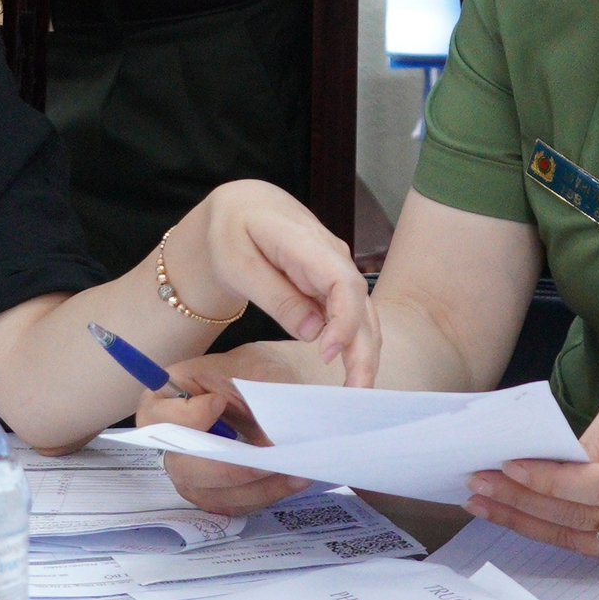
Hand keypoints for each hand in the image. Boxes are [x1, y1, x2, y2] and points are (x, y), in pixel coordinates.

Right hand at [139, 351, 316, 514]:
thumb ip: (254, 395)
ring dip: (254, 487)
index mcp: (167, 398)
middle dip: (228, 468)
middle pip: (184, 467)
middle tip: (266, 458)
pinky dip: (263, 494)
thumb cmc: (256, 371)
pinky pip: (233, 503)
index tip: (219, 403)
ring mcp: (191, 472)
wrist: (276, 388)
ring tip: (293, 472)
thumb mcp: (254, 369)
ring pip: (212, 492)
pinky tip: (291, 480)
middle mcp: (171, 441)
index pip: (158, 417)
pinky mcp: (214, 492)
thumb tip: (267, 438)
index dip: (186, 417)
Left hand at [187, 182, 378, 387]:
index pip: (343, 282)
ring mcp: (336, 270)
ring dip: (365, 352)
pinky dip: (355, 343)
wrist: (242, 208)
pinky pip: (351, 315)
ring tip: (357, 391)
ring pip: (363, 313)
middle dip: (364, 349)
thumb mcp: (238, 263)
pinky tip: (353, 371)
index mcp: (307, 244)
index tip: (327, 353)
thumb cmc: (233, 231)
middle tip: (356, 392)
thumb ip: (274, 296)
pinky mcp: (333, 284)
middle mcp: (332, 256)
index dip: (344, 320)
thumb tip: (312, 333)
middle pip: (361, 304)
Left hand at [467, 388, 598, 562]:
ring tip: (481, 501)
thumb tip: (554, 460)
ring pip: (574, 536)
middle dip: (521, 499)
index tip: (508, 464)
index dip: (548, 479)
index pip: (596, 485)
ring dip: (522, 519)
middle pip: (578, 515)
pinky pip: (582, 543)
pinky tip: (512, 512)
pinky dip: (543, 528)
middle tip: (478, 481)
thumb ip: (598, 435)